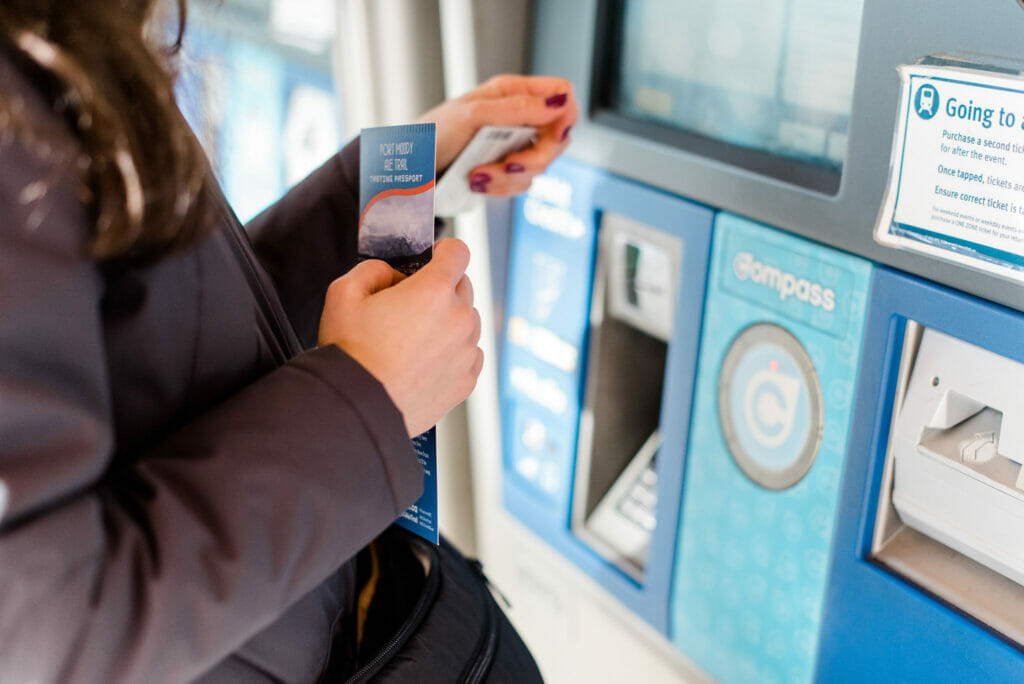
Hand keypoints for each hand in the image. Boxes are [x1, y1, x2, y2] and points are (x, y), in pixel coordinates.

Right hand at [318, 239, 482, 437]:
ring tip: (414, 338)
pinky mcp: (466, 380)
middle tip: (410, 305)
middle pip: (463, 286)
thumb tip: (391, 274)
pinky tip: (425, 359)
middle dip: (440, 288)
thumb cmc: (350, 354)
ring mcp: (466, 351)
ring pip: (468, 321)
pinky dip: (454, 351)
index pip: (458, 251)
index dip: (443, 251)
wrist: (357, 407)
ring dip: (448, 321)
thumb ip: (372, 270)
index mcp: (434, 290)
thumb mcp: (343, 293)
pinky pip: (469, 354)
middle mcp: (459, 318)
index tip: (433, 258)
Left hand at [417, 74, 577, 195]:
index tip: (552, 137)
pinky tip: (477, 182)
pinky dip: (500, 188)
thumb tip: (558, 104)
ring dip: (509, 177)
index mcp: (513, 93)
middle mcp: (519, 118)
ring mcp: (514, 145)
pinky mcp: (505, 171)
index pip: (561, 94)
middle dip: (535, 158)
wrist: (410, 168)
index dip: (565, 114)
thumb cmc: (433, 132)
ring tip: (477, 175)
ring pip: (540, 167)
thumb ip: (516, 109)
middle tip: (508, 163)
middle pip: (558, 138)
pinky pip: (521, 184)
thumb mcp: (473, 114)